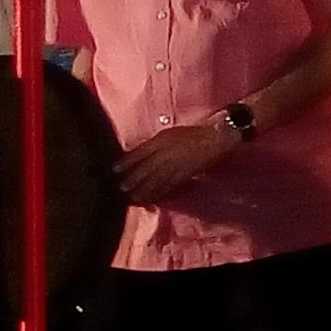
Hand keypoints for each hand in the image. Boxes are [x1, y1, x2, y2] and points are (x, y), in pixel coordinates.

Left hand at [116, 118, 238, 203]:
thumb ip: (156, 143)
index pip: (139, 152)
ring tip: (134, 197)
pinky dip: (160, 192)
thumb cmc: (194, 133)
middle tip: (121, 189)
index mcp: (161, 140)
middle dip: (132, 179)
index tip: (115, 169)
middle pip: (145, 169)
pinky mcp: (185, 174)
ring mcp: (175, 165)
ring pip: (156, 179)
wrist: (215, 137)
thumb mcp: (171, 133)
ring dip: (144, 189)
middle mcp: (165, 153)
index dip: (126, 161)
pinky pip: (170, 184)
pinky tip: (154, 197)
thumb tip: (141, 152)